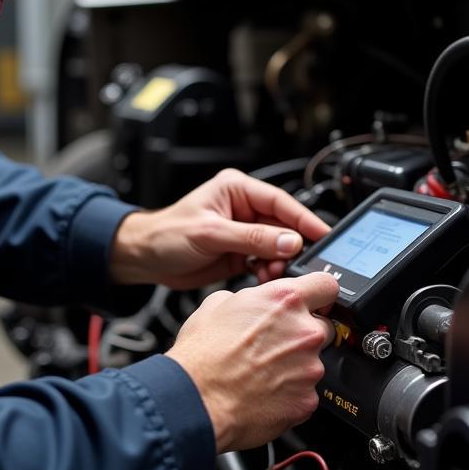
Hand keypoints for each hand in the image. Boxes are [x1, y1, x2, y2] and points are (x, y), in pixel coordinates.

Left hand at [110, 168, 329, 288]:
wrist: (145, 258)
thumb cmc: (166, 234)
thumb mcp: (210, 233)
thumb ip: (251, 238)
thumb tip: (289, 241)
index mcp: (237, 190)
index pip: (280, 202)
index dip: (303, 219)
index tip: (323, 235)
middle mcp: (243, 208)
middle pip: (283, 226)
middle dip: (292, 246)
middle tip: (300, 264)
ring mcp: (243, 232)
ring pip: (277, 247)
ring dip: (280, 262)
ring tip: (274, 274)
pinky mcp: (240, 253)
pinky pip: (266, 262)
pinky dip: (269, 272)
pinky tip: (264, 279)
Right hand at [166, 272, 337, 451]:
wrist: (196, 400)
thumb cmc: (202, 354)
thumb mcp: (218, 303)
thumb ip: (252, 298)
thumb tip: (257, 302)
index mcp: (285, 300)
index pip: (327, 285)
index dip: (319, 293)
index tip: (314, 301)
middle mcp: (304, 332)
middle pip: (322, 326)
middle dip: (302, 333)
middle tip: (273, 343)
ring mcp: (309, 369)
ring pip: (312, 361)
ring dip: (294, 364)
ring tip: (260, 371)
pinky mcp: (307, 401)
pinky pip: (305, 391)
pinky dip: (289, 392)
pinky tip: (263, 391)